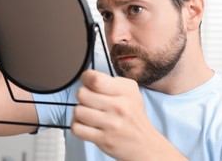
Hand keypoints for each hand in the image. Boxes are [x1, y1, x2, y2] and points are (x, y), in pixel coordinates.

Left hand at [71, 70, 187, 160]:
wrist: (144, 143)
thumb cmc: (134, 115)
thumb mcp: (131, 92)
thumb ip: (112, 82)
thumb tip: (89, 78)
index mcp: (125, 91)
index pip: (95, 79)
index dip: (86, 78)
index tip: (87, 83)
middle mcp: (119, 106)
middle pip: (82, 94)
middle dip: (83, 96)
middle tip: (91, 101)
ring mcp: (111, 124)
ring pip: (78, 111)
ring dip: (81, 112)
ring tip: (89, 114)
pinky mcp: (103, 139)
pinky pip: (77, 128)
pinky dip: (78, 126)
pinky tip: (87, 125)